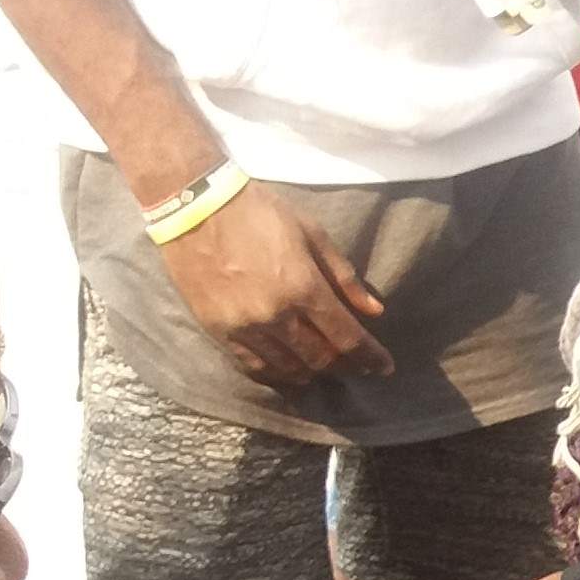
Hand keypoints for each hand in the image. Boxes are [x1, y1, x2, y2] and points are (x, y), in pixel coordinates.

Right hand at [161, 186, 391, 386]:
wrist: (195, 206)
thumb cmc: (259, 212)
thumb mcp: (311, 233)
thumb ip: (344, 276)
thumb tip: (374, 311)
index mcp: (303, 287)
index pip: (347, 338)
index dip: (370, 357)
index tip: (384, 367)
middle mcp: (275, 315)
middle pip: (321, 359)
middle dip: (345, 366)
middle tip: (357, 366)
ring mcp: (245, 327)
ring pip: (288, 369)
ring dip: (313, 373)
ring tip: (326, 369)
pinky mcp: (219, 331)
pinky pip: (254, 366)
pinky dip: (278, 374)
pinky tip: (290, 371)